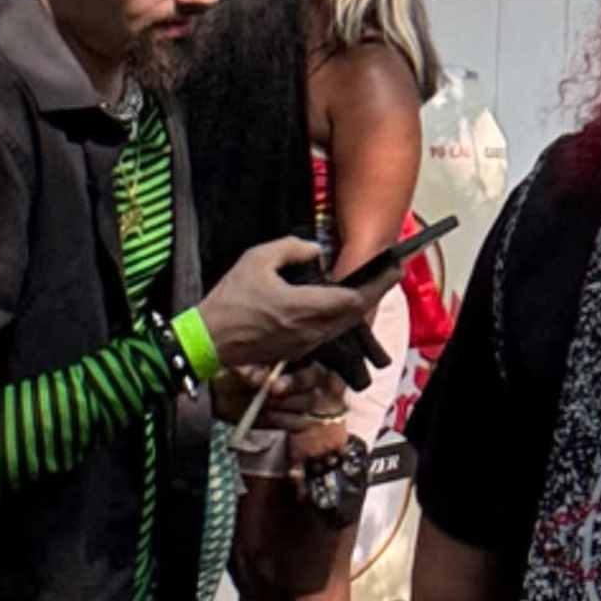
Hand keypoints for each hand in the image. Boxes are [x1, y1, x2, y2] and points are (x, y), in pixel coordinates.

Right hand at [197, 235, 390, 381]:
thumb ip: (292, 248)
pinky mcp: (296, 352)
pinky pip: (328, 334)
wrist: (208, 340)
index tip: (392, 268)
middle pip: (355, 314)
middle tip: (390, 274)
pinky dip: (341, 318)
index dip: (376, 284)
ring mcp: (304, 345)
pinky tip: (340, 304)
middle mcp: (309, 330)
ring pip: (343, 326)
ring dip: (359, 306)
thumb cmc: (229, 300)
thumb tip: (316, 250)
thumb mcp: (257, 259)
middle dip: (375, 293)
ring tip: (370, 285)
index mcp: (302, 307)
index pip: (353, 299)